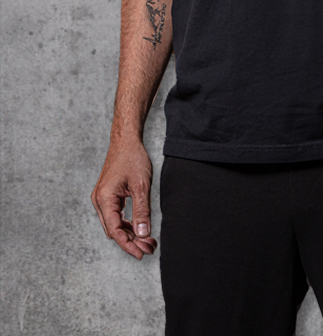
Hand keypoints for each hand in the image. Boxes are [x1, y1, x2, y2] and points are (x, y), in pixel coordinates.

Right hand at [91, 138, 157, 259]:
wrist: (126, 141)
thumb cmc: (133, 158)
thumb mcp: (141, 185)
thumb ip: (142, 211)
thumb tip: (143, 234)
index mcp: (104, 199)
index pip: (114, 230)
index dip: (129, 245)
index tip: (142, 254)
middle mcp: (99, 201)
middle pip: (113, 230)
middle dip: (132, 241)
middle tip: (150, 248)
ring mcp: (102, 198)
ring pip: (114, 224)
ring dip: (130, 233)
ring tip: (148, 240)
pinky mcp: (107, 196)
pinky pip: (115, 216)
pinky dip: (127, 223)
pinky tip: (140, 228)